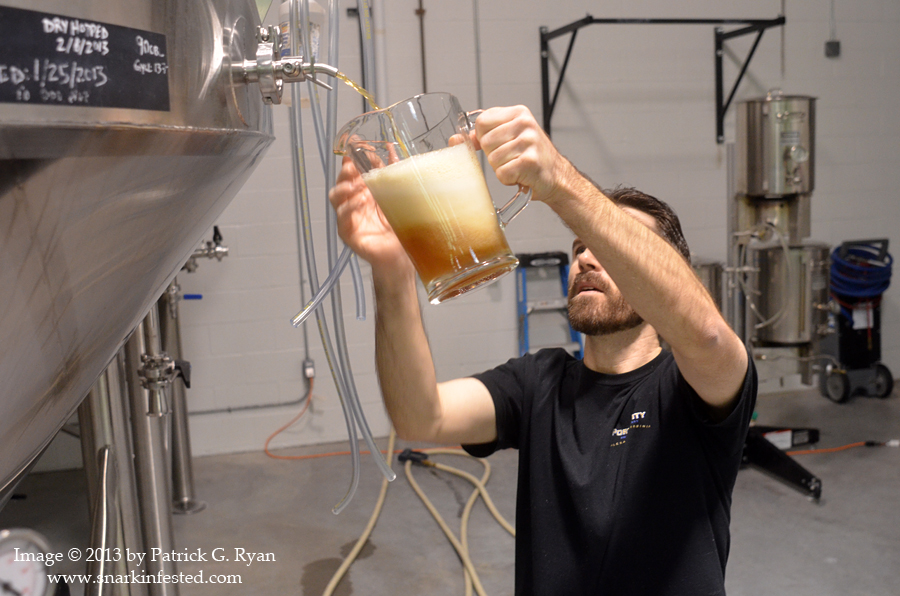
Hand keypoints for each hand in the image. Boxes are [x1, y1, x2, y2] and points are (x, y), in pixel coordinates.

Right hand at [329, 156, 412, 273]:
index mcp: (366, 190)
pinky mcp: (347, 233)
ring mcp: (349, 217)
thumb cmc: (399, 227)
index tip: (359, 146)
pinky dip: (349, 208)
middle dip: (346, 170)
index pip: (355, 170)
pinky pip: (342, 218)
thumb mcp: (399, 195)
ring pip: (335, 197)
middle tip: (355, 165)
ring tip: (357, 185)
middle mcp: (355, 201)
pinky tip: (360, 202)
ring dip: (344, 187)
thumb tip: (393, 148)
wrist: (401, 255)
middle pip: (342, 181)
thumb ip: (395, 172)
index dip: (355, 157)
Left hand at [473, 105, 568, 202]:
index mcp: (517, 112)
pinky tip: (521, 175)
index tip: (498, 144)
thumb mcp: (507, 138)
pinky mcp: (530, 161)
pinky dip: (508, 179)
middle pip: (485, 142)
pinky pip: (502, 173)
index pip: (481, 122)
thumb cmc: (530, 156)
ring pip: (493, 160)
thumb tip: (454, 139)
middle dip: (493, 156)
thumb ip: (480, 136)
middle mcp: (525, 123)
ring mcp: (529, 141)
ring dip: (502, 169)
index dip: (483, 138)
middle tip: (511, 158)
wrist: (556, 176)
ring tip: (517, 166)